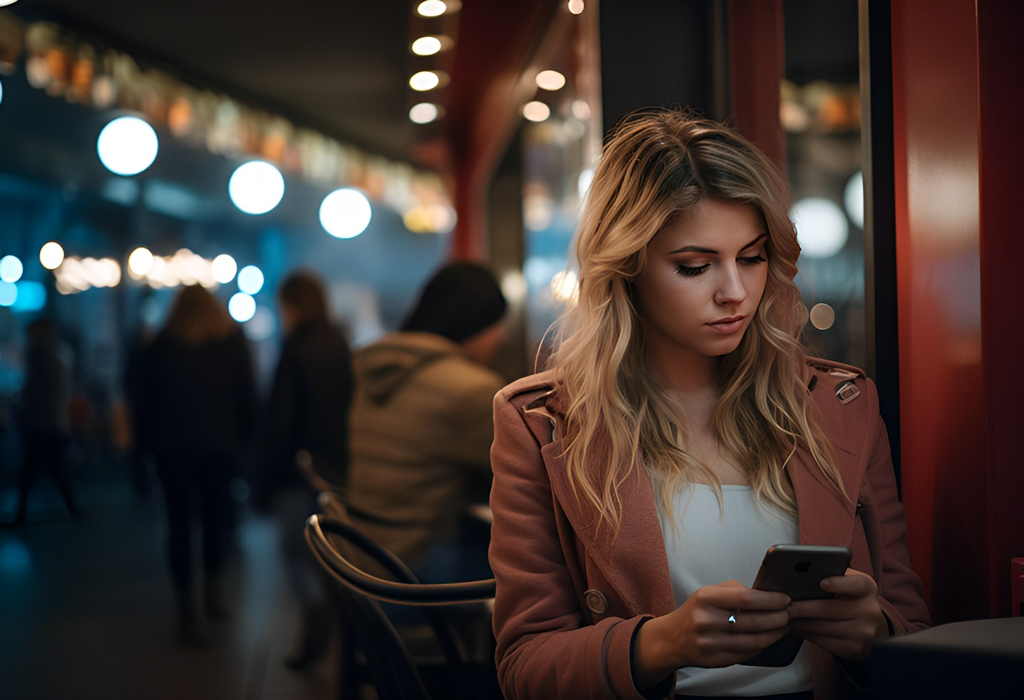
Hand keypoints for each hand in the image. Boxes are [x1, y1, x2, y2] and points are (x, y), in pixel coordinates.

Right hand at [632, 580, 790, 690]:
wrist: (673, 638)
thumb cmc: (697, 611)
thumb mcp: (709, 592)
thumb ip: (736, 591)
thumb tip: (768, 595)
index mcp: (705, 598)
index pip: (745, 598)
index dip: (770, 600)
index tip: (785, 599)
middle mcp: (705, 621)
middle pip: (753, 621)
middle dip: (777, 617)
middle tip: (789, 613)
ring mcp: (710, 643)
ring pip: (754, 641)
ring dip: (775, 634)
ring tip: (784, 626)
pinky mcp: (716, 660)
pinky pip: (747, 653)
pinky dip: (763, 645)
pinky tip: (769, 638)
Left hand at [786, 568, 888, 661]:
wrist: (872, 629)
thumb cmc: (850, 598)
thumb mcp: (847, 582)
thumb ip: (830, 574)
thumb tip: (797, 571)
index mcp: (867, 588)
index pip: (857, 584)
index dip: (839, 583)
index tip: (822, 582)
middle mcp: (869, 610)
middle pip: (829, 609)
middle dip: (802, 607)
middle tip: (783, 604)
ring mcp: (863, 632)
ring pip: (822, 627)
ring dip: (799, 621)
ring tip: (784, 615)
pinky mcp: (854, 649)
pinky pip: (822, 641)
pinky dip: (805, 633)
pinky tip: (795, 626)